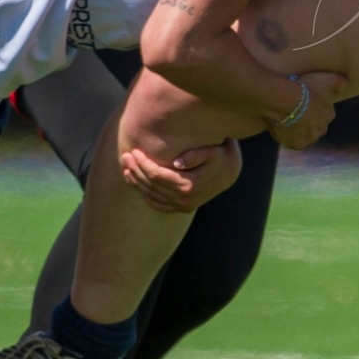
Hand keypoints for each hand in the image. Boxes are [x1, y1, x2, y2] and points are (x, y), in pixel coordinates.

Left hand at [118, 139, 236, 212]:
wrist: (232, 171)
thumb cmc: (221, 155)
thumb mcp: (214, 151)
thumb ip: (197, 154)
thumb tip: (177, 163)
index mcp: (190, 185)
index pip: (157, 175)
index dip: (143, 164)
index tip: (134, 151)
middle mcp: (184, 200)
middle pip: (152, 186)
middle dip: (136, 170)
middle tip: (126, 156)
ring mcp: (183, 206)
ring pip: (152, 195)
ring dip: (137, 181)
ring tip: (126, 167)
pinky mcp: (182, 208)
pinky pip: (158, 204)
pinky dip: (144, 194)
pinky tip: (136, 182)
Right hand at [267, 70, 344, 149]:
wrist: (285, 100)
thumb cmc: (307, 88)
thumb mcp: (328, 79)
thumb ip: (341, 83)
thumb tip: (345, 86)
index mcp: (329, 115)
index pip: (324, 112)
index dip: (314, 105)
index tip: (304, 99)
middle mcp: (321, 130)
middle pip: (314, 125)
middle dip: (307, 119)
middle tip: (295, 108)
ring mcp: (308, 139)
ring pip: (304, 134)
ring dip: (298, 128)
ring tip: (286, 117)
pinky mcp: (296, 145)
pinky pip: (292, 141)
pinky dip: (287, 136)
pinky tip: (282, 126)